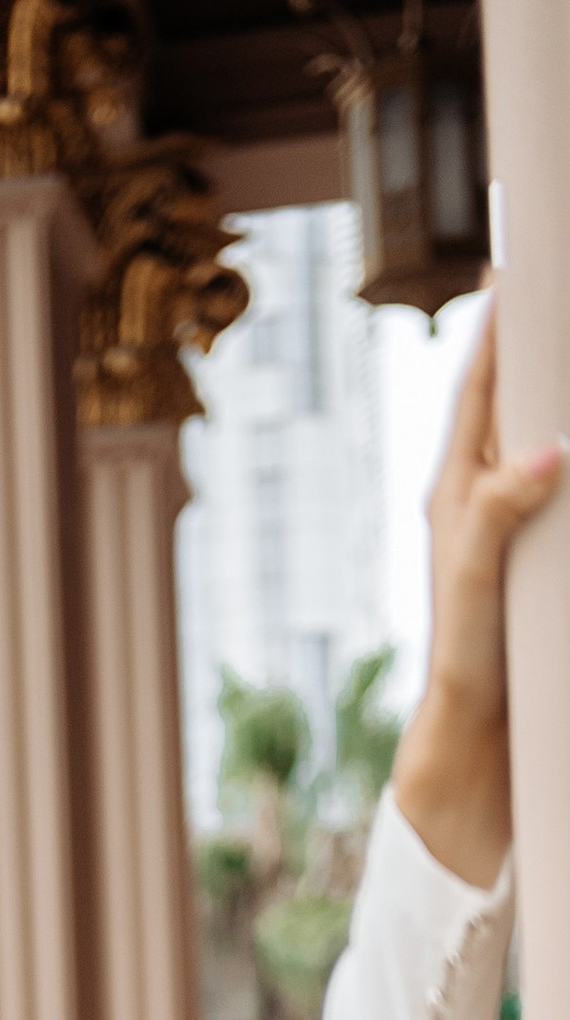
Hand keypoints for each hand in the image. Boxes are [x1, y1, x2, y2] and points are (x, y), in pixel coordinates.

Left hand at [389, 308, 563, 889]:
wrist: (473, 764)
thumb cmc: (463, 678)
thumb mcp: (473, 594)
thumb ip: (496, 521)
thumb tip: (547, 450)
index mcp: (459, 496)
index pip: (484, 387)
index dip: (501, 321)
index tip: (519, 256)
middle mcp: (491, 504)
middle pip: (524, 400)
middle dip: (544, 342)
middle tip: (560, 276)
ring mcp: (525, 533)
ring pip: (553, 446)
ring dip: (564, 405)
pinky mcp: (548, 566)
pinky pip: (562, 500)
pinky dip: (568, 463)